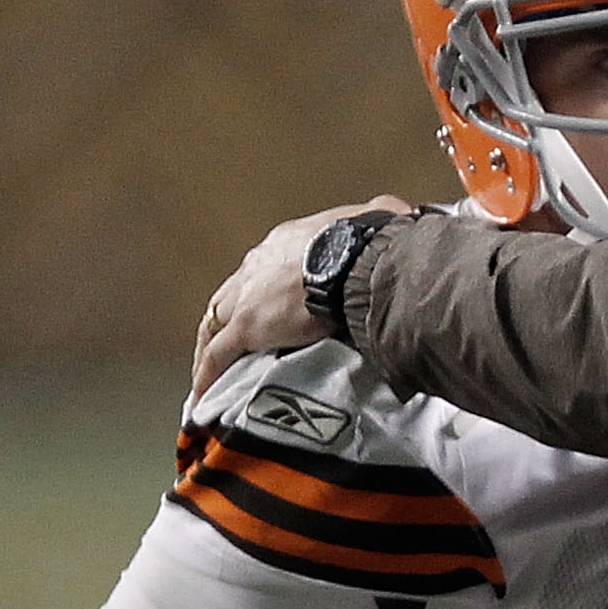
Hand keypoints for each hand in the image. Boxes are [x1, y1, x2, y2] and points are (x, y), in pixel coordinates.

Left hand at [191, 196, 412, 395]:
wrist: (351, 255)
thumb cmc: (363, 239)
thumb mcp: (375, 219)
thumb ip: (382, 217)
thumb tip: (403, 214)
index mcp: (285, 243)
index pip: (267, 268)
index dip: (267, 286)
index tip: (274, 301)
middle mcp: (258, 268)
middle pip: (232, 293)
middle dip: (231, 313)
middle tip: (233, 335)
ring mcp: (248, 298)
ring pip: (216, 322)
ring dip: (214, 343)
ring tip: (213, 368)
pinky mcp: (246, 328)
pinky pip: (218, 355)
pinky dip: (207, 374)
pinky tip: (204, 394)